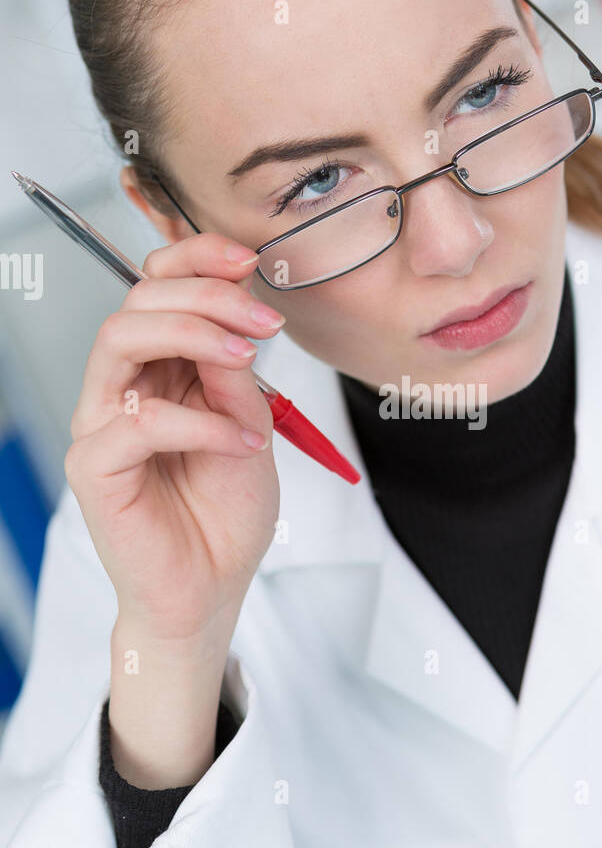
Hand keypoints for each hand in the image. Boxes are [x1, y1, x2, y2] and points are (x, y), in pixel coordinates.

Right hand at [65, 232, 284, 640]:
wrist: (213, 588)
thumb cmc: (225, 513)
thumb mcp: (252, 424)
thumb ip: (237, 373)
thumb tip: (237, 313)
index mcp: (159, 368)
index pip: (156, 287)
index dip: (196, 259)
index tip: (249, 261)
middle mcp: (123, 388)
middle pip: (136, 302)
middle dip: (205, 294)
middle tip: (261, 320)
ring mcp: (102, 425)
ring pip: (119, 340)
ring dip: (192, 334)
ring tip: (247, 358)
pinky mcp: (95, 468)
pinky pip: (138, 422)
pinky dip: (200, 423)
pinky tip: (241, 440)